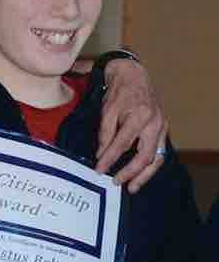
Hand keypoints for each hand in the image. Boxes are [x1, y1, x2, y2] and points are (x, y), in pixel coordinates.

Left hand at [95, 59, 167, 192]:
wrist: (134, 75)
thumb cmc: (119, 90)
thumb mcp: (107, 109)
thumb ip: (105, 133)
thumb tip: (101, 155)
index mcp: (139, 116)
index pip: (123, 144)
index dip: (110, 159)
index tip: (99, 170)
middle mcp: (154, 124)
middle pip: (145, 156)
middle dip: (131, 172)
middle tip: (116, 183)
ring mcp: (162, 127)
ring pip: (156, 158)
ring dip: (144, 175)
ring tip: (132, 186)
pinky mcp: (163, 129)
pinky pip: (159, 152)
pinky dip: (149, 165)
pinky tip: (140, 173)